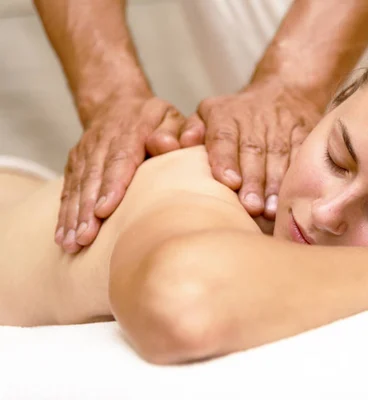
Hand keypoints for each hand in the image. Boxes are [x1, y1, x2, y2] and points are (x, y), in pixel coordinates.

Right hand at [56, 95, 186, 252]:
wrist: (118, 102)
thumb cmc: (154, 118)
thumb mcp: (171, 117)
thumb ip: (176, 131)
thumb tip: (169, 144)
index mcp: (129, 131)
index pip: (119, 159)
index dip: (111, 185)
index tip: (105, 210)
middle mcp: (102, 142)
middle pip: (93, 178)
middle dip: (87, 210)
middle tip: (86, 238)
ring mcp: (85, 153)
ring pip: (77, 187)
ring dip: (73, 216)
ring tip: (71, 243)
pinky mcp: (74, 164)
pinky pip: (68, 190)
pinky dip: (64, 214)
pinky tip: (62, 237)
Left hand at [196, 79, 321, 218]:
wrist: (284, 89)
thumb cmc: (237, 114)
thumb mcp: (210, 112)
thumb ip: (192, 130)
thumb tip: (179, 143)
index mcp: (226, 117)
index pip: (223, 138)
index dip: (226, 160)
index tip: (229, 182)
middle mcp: (254, 120)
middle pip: (253, 151)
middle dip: (253, 181)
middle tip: (250, 206)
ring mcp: (282, 126)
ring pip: (279, 156)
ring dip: (275, 184)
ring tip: (271, 210)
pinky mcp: (304, 133)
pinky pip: (302, 154)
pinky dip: (299, 176)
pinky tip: (295, 195)